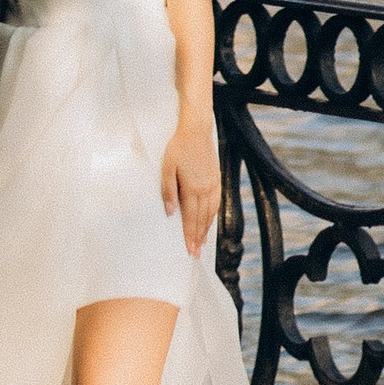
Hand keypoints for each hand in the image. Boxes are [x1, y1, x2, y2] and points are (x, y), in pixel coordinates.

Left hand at [160, 114, 220, 255]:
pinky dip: (213, 215)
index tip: (189, 250)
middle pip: (202, 219)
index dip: (189, 236)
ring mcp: (213, 184)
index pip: (190, 219)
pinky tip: (210, 221)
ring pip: (210, 213)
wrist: (197, 131)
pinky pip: (216, 202)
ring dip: (206, 229)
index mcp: (192, 188)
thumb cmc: (178, 148)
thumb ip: (168, 191)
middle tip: (195, 253)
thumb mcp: (167, 168)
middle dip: (198, 238)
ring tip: (202, 243)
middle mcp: (205, 189)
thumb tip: (170, 213)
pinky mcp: (216, 179)